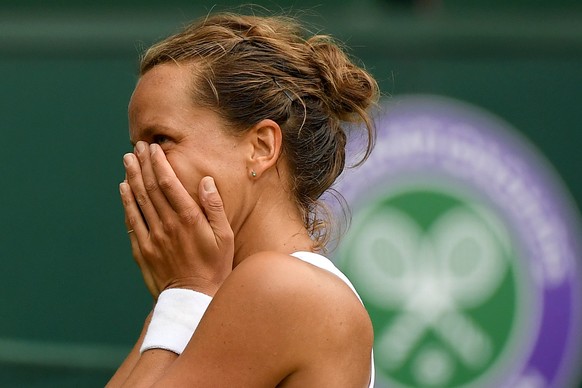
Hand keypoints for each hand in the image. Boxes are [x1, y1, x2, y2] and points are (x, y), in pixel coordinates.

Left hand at [119, 141, 233, 298]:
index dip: (159, 164)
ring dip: (132, 177)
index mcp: (189, 219)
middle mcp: (168, 225)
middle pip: (150, 188)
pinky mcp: (143, 249)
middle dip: (143, 164)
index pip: (169, 184)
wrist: (193, 298)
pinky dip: (127, 202)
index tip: (154, 148)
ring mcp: (153, 237)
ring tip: (128, 160)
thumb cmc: (214, 265)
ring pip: (138, 201)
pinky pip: (132, 220)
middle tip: (137, 147)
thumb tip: (205, 181)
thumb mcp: (224, 236)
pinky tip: (124, 188)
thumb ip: (215, 207)